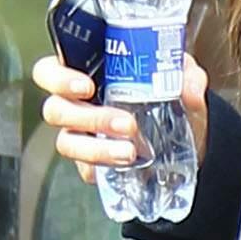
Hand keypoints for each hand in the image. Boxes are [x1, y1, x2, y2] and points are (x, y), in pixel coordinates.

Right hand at [34, 49, 210, 182]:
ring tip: (130, 152)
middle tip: (126, 123)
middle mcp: (77, 104)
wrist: (190, 137)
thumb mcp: (184, 79)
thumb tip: (189, 85)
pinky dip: (103, 168)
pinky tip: (126, 166)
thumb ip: (187, 75)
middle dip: (88, 117)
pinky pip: (85, 168)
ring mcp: (81, 135)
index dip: (58, 78)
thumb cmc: (173, 97)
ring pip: (68, 143)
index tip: (86, 87)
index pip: (50, 71)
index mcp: (88, 72)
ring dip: (97, 148)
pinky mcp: (91, 163)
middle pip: (55, 110)